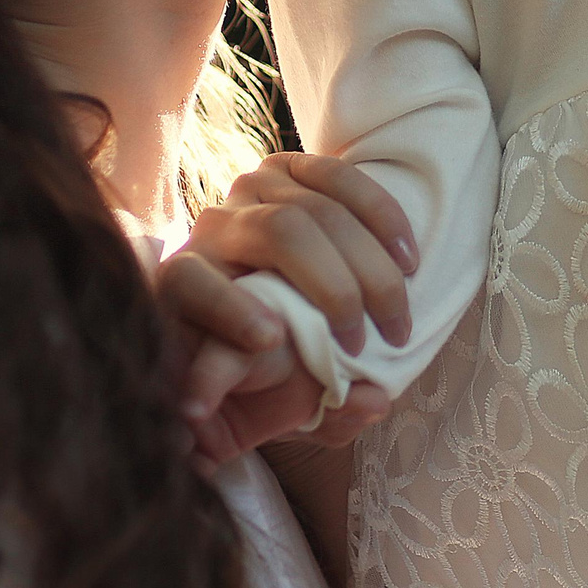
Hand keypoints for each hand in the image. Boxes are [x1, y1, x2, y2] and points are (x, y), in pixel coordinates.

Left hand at [155, 152, 417, 460]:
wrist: (251, 305)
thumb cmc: (250, 370)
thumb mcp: (259, 410)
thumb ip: (308, 418)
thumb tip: (372, 401)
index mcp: (180, 290)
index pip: (194, 285)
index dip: (229, 311)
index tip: (272, 341)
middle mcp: (211, 229)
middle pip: (279, 233)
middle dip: (332, 288)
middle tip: (362, 343)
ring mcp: (250, 191)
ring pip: (318, 210)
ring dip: (370, 266)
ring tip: (396, 318)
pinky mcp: (286, 170)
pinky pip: (338, 175)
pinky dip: (382, 215)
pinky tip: (407, 259)